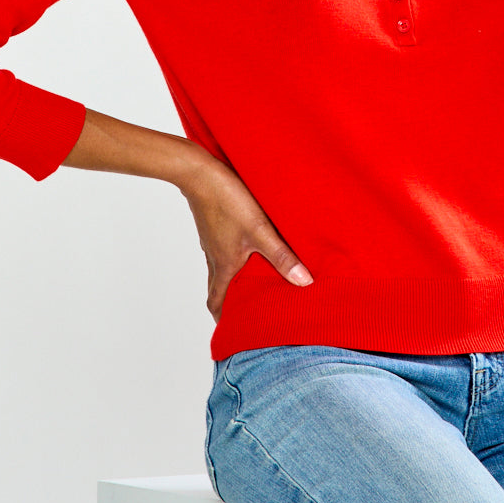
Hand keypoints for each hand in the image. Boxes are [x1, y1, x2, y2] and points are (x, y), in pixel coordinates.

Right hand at [178, 156, 313, 321]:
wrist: (200, 172)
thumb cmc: (227, 202)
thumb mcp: (260, 231)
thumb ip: (282, 256)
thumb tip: (303, 282)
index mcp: (224, 265)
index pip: (216, 301)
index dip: (222, 318)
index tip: (230, 330)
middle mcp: (214, 256)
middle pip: (218, 286)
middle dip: (230, 301)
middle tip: (247, 308)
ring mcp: (212, 239)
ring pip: (221, 266)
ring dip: (234, 277)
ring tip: (255, 278)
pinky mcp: (213, 224)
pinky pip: (222, 247)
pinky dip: (234, 255)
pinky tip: (248, 245)